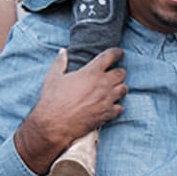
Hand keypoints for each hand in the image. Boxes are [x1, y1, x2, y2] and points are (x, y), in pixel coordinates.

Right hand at [13, 46, 126, 175]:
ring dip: (120, 88)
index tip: (119, 53)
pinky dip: (116, 106)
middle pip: (121, 73)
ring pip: (124, 89)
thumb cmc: (52, 99)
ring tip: (114, 89)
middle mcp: (103, 84)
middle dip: (119, 72)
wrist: (54, 124)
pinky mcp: (107, 114)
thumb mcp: (53, 77)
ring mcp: (107, 99)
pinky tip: (110, 106)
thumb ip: (60, 62)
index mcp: (91, 72)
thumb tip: (63, 51)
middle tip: (115, 74)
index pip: (110, 56)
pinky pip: (120, 108)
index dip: (117, 53)